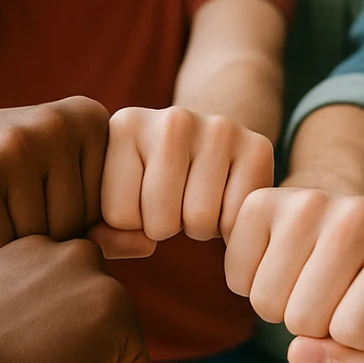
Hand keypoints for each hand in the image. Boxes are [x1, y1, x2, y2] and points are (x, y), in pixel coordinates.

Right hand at [0, 95, 109, 261]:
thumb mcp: (52, 183)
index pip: (105, 211)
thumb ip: (103, 216)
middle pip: (73, 227)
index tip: (30, 189)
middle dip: (34, 234)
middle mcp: (60, 125)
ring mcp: (18, 147)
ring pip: (37, 243)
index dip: (65, 220)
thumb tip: (153, 242)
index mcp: (90, 118)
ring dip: (5, 243)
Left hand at [0, 235, 155, 362]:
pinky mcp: (13, 250)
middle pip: (105, 331)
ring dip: (57, 333)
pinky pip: (42, 290)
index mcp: (115, 302)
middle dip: (82, 360)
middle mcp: (86, 261)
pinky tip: (2, 334)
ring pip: (74, 307)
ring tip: (16, 357)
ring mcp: (45, 249)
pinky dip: (28, 312)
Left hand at [90, 106, 273, 256]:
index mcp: (126, 125)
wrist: (206, 142)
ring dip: (197, 228)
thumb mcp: (115, 197)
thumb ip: (107, 233)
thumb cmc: (150, 179)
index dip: (132, 223)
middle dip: (166, 227)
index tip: (141, 197)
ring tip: (196, 197)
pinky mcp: (256, 146)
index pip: (119, 216)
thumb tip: (142, 245)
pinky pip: (235, 221)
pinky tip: (223, 198)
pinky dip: (229, 227)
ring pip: (198, 222)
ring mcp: (218, 128)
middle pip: (160, 222)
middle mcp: (173, 118)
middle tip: (173, 201)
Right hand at [225, 187, 363, 362]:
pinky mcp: (263, 200)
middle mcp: (359, 215)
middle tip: (331, 293)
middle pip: (305, 320)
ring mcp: (307, 202)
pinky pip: (236, 277)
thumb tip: (297, 353)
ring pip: (266, 302)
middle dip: (314, 326)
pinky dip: (249, 285)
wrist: (351, 226)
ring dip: (280, 307)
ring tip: (306, 278)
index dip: (353, 341)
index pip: (354, 335)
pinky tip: (277, 262)